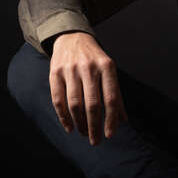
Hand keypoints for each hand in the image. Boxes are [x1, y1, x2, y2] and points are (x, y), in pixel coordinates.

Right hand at [49, 31, 128, 145]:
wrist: (72, 37)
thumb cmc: (95, 59)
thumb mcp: (109, 70)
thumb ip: (116, 94)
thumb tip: (123, 121)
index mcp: (107, 66)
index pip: (111, 98)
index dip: (111, 119)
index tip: (110, 135)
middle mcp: (89, 67)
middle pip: (92, 104)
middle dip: (94, 126)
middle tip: (96, 141)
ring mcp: (71, 69)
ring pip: (74, 104)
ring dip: (80, 123)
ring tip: (84, 133)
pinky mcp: (55, 72)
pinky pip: (58, 99)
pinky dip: (63, 117)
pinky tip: (69, 127)